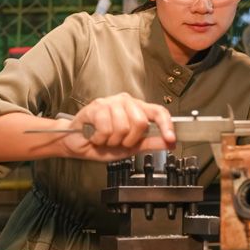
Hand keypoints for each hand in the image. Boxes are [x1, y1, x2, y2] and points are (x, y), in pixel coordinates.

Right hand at [57, 93, 175, 160]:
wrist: (78, 144)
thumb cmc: (103, 143)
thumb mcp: (131, 147)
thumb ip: (150, 143)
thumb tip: (170, 143)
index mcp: (138, 109)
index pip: (158, 112)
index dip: (167, 125)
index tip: (171, 139)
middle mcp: (126, 101)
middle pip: (140, 122)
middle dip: (129, 140)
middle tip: (119, 141)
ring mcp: (111, 102)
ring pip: (122, 127)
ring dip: (112, 141)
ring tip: (105, 139)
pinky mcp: (96, 106)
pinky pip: (106, 128)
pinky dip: (100, 139)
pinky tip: (96, 136)